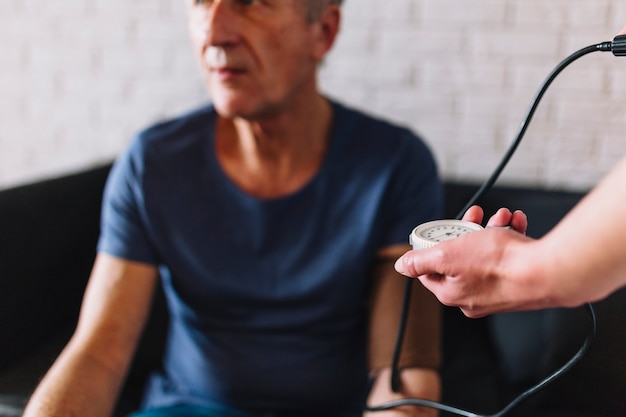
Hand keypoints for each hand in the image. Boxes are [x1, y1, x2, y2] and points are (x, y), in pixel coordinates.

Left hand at [394, 207, 538, 316]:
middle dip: (468, 231)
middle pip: (460, 258)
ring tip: (502, 216)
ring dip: (492, 229)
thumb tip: (401, 266)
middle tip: (475, 215)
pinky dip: (510, 236)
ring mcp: (497, 291)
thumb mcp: (448, 255)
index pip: (430, 270)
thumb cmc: (499, 264)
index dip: (433, 247)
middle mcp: (473, 297)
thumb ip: (421, 261)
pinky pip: (508, 257)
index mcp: (452, 294)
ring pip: (486, 254)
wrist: (548, 272)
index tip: (442, 232)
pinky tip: (516, 223)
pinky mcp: (518, 283)